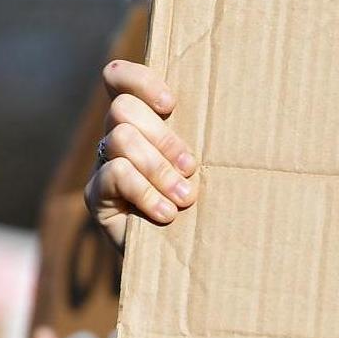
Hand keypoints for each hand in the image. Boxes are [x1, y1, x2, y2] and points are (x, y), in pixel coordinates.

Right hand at [85, 60, 196, 249]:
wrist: (187, 258)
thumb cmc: (206, 205)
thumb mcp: (209, 167)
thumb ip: (205, 141)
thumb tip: (243, 110)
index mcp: (144, 122)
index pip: (118, 79)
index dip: (139, 80)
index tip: (170, 103)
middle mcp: (118, 138)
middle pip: (123, 108)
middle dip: (163, 138)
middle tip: (190, 167)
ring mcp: (104, 165)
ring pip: (121, 138)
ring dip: (159, 168)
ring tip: (184, 197)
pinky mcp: (96, 195)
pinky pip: (117, 173)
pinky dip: (146, 192)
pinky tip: (166, 213)